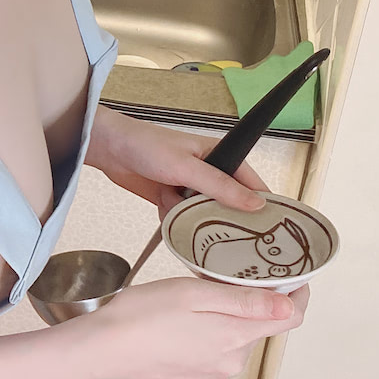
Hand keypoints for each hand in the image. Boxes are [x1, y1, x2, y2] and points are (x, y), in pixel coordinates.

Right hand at [64, 276, 308, 378]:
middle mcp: (230, 364)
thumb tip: (289, 305)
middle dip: (246, 304)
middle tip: (213, 281)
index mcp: (235, 336)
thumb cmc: (141, 315)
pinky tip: (175, 330)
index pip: (290, 318)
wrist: (101, 352)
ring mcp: (211, 378)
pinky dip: (203, 341)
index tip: (291, 277)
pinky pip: (212, 358)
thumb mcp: (194, 294)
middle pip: (257, 328)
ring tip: (186, 306)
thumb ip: (245, 300)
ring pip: (232, 342)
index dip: (297, 295)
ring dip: (222, 323)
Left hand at [86, 106, 266, 217]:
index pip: (252, 183)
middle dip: (221, 218)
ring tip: (176, 207)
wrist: (108, 149)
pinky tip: (162, 207)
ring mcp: (190, 187)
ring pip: (205, 215)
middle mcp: (209, 172)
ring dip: (191, 218)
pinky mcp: (173, 199)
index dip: (263, 205)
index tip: (271, 230)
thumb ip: (221, 186)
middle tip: (220, 233)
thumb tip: (257, 203)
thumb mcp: (187, 166)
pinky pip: (183, 218)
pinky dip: (174, 218)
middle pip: (229, 205)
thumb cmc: (146, 145)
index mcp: (220, 155)